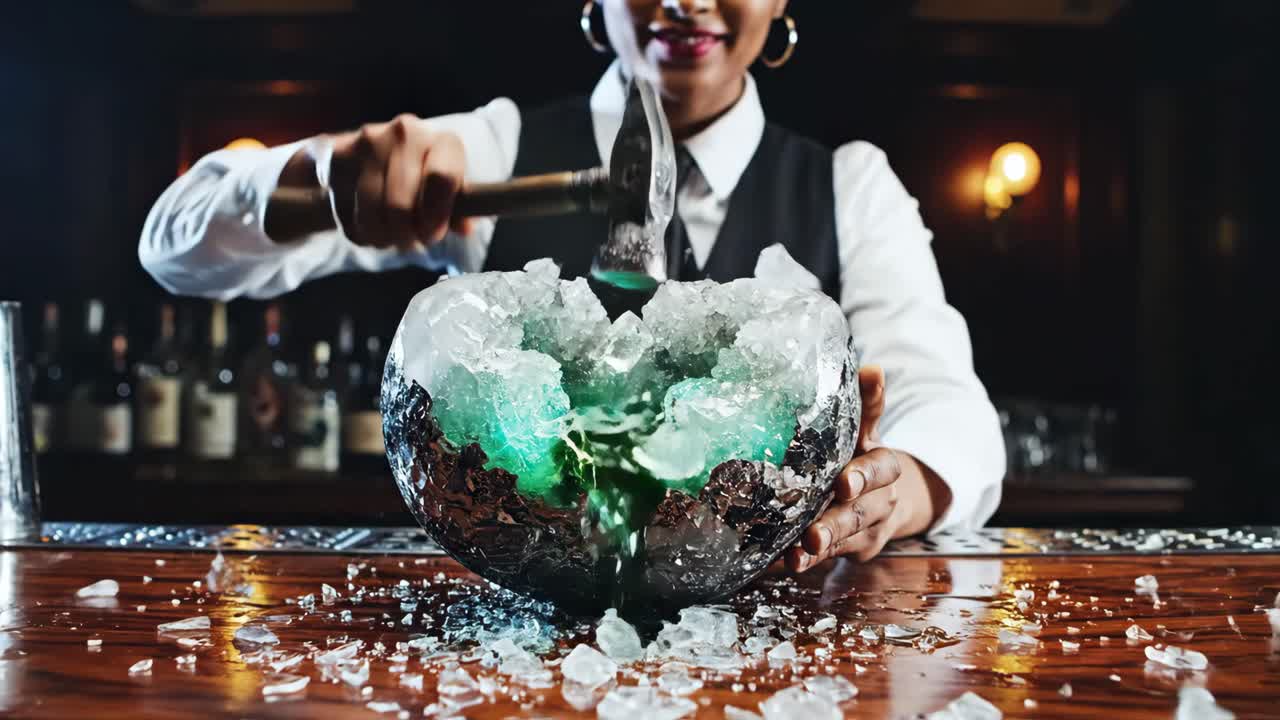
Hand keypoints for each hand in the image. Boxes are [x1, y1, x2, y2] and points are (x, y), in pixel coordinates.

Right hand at [325, 115, 470, 248]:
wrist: (375, 152)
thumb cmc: (422, 178)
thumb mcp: (449, 192)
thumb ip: (459, 210)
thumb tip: (463, 227)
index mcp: (443, 141)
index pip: (441, 179)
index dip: (435, 217)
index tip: (430, 234)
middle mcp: (406, 133)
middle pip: (400, 204)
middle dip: (405, 235)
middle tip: (408, 242)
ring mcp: (368, 142)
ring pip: (370, 213)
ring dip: (381, 237)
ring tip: (389, 238)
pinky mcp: (338, 156)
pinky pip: (347, 213)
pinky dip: (359, 232)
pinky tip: (369, 226)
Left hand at [786, 365, 905, 571]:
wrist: (890, 499)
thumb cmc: (864, 456)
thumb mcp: (866, 429)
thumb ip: (866, 403)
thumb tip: (872, 367)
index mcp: (883, 464)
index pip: (881, 468)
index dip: (864, 476)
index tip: (844, 483)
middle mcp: (881, 499)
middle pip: (863, 511)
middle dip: (838, 522)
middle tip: (814, 532)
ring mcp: (869, 528)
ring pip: (848, 538)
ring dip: (822, 547)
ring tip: (798, 553)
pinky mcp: (855, 549)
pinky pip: (831, 557)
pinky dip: (807, 560)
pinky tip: (786, 562)